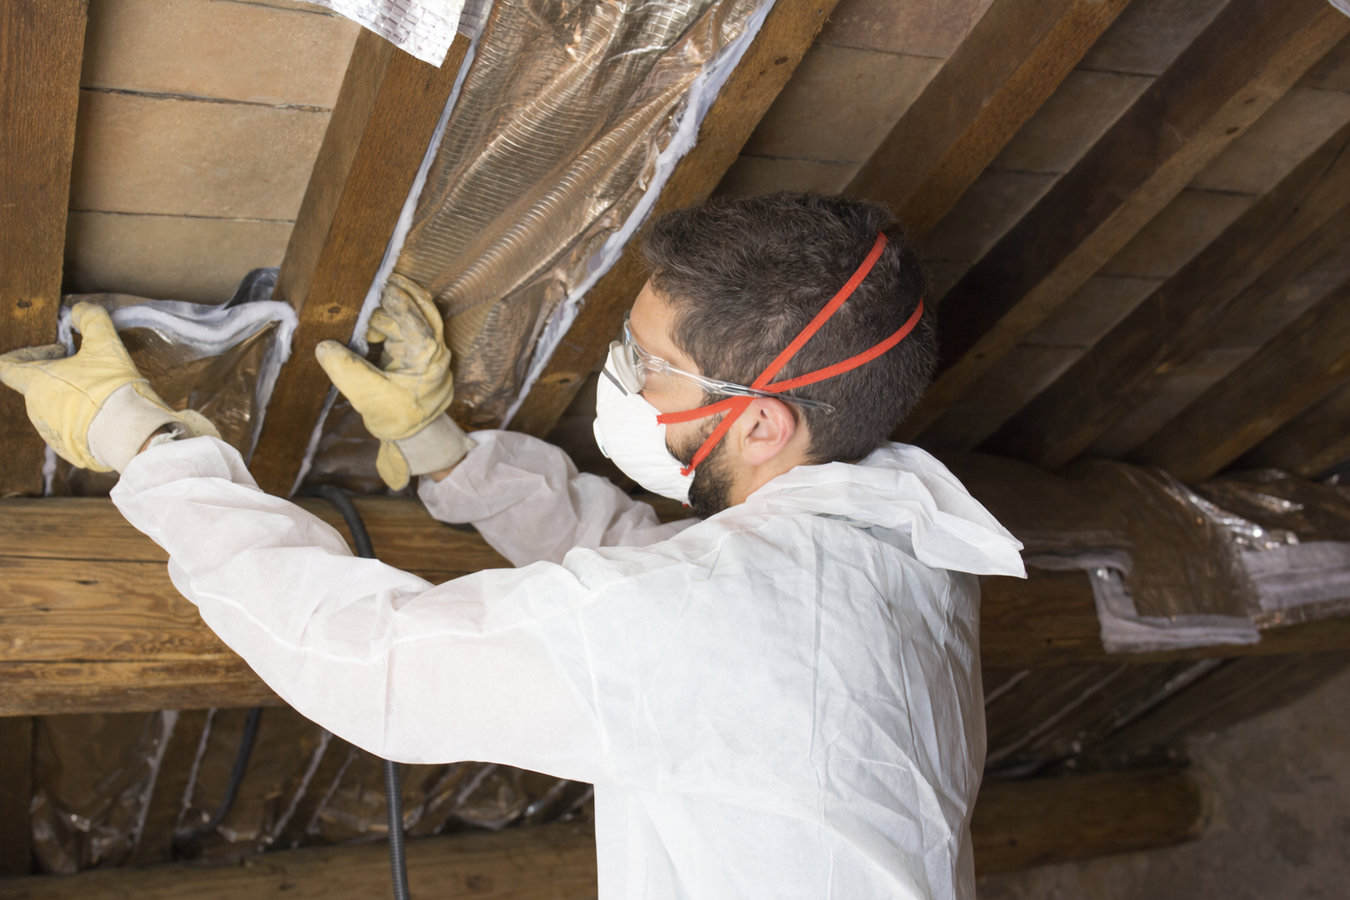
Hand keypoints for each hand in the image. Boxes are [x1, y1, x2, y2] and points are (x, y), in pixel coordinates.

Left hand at [0, 302, 217, 471]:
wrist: (131, 434)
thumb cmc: (112, 388)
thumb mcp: (106, 346)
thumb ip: (91, 320)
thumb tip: (80, 309)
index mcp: (35, 383)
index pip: (7, 366)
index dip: (24, 353)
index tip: (55, 350)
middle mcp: (35, 409)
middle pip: (38, 386)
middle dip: (60, 374)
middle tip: (89, 367)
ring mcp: (50, 432)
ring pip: (55, 408)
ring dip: (72, 398)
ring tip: (102, 393)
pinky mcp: (68, 449)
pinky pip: (71, 429)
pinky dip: (84, 420)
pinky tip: (106, 415)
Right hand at [315, 274, 471, 488]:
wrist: (415, 438)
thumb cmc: (398, 418)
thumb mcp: (368, 396)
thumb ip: (346, 369)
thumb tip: (323, 346)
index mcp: (427, 353)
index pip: (412, 314)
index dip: (392, 296)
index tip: (373, 283)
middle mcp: (434, 346)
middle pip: (418, 306)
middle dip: (394, 292)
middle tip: (370, 281)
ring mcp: (428, 348)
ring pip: (411, 314)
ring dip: (386, 309)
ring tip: (361, 306)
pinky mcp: (418, 351)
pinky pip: (405, 326)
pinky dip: (386, 321)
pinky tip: (366, 324)